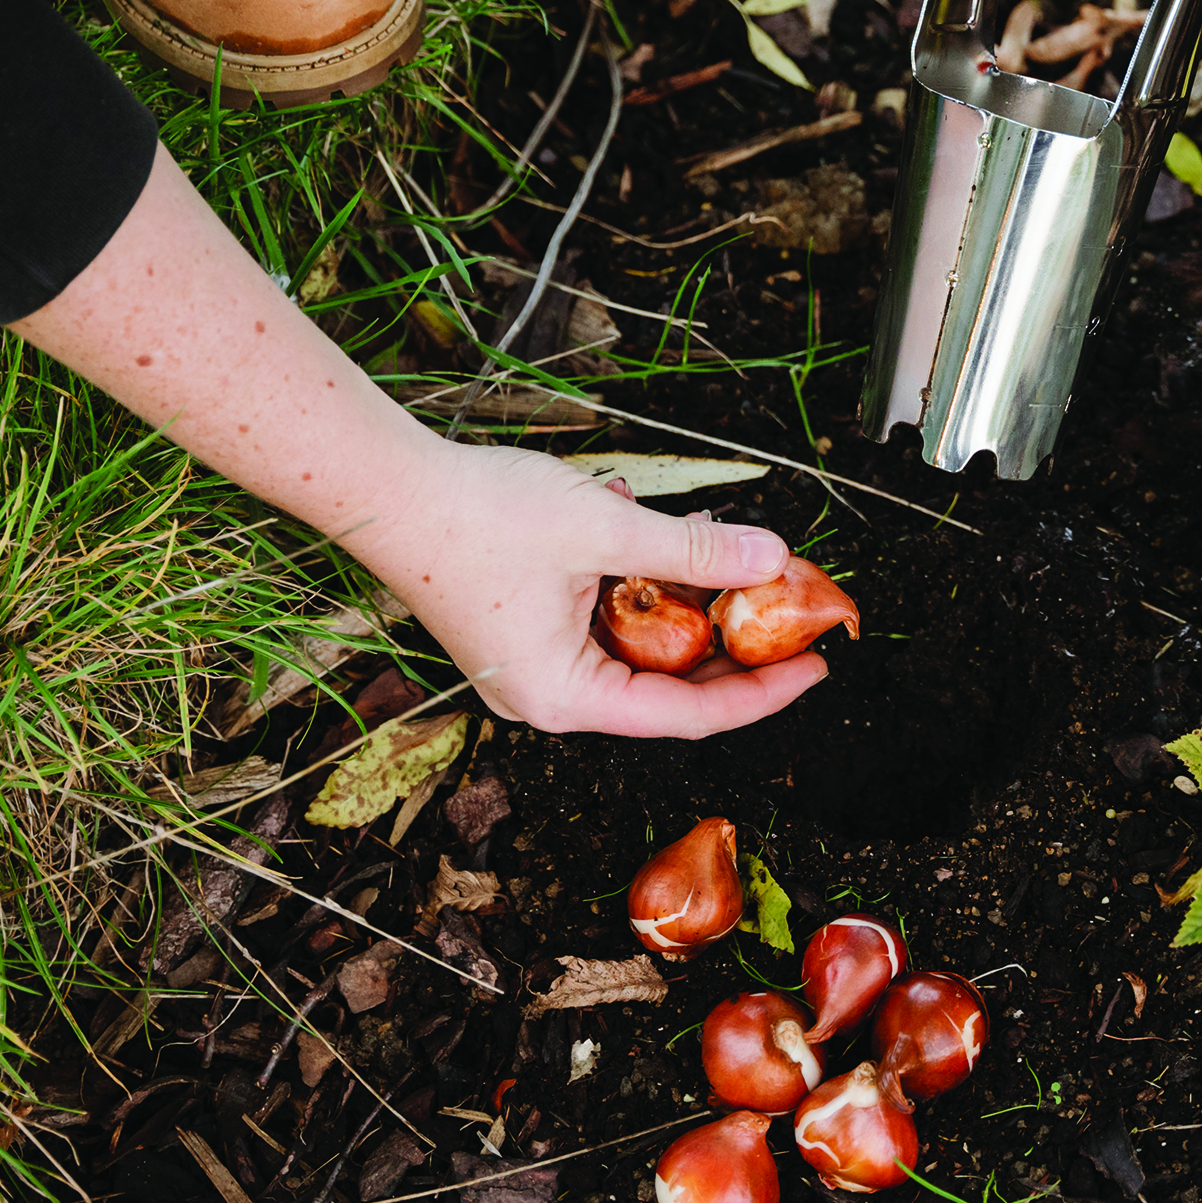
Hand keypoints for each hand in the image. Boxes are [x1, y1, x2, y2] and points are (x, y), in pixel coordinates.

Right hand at [376, 443, 829, 738]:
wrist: (384, 488)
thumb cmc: (480, 515)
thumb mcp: (605, 531)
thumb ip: (695, 551)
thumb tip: (773, 559)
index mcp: (565, 698)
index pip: (689, 714)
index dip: (762, 692)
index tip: (817, 665)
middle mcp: (549, 696)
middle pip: (666, 684)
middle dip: (732, 641)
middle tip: (791, 604)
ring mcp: (532, 664)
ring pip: (638, 647)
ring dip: (689, 604)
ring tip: (737, 560)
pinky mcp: (522, 629)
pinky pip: (603, 622)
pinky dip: (643, 586)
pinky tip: (664, 537)